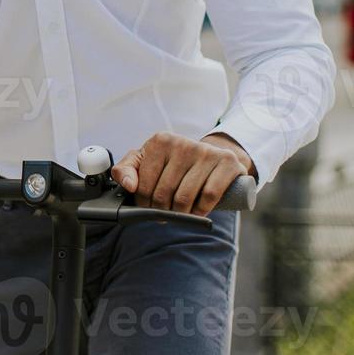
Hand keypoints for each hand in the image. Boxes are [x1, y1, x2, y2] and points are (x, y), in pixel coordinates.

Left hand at [110, 131, 254, 216]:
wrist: (213, 156)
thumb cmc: (174, 162)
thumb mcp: (146, 161)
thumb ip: (126, 170)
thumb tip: (129, 185)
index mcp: (161, 141)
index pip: (143, 183)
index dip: (143, 202)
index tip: (147, 207)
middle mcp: (183, 143)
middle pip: (163, 192)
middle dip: (161, 210)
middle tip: (164, 213)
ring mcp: (206, 152)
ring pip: (184, 196)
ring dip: (180, 213)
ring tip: (180, 212)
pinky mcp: (226, 162)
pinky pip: (209, 196)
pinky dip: (200, 210)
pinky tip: (197, 211)